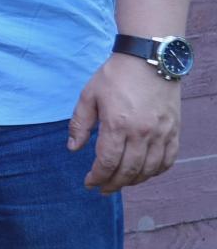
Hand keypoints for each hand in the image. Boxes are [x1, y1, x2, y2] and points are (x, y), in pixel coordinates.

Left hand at [69, 53, 181, 193]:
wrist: (149, 60)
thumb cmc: (115, 76)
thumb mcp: (88, 95)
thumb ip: (80, 124)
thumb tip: (73, 149)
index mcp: (117, 125)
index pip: (107, 162)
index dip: (97, 177)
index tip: (89, 183)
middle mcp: (142, 133)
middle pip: (128, 171)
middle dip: (113, 184)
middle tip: (102, 189)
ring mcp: (161, 133)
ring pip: (149, 169)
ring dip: (134, 181)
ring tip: (121, 183)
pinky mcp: (174, 130)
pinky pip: (168, 160)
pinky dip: (156, 171)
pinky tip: (145, 173)